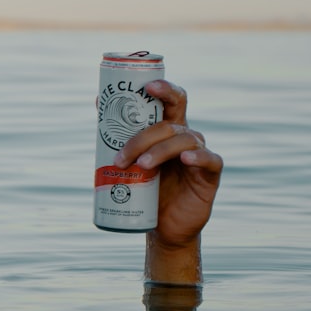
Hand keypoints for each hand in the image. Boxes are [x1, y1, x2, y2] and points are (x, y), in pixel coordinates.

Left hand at [116, 80, 222, 250]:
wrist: (162, 224)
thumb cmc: (145, 187)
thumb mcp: (131, 159)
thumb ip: (119, 133)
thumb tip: (100, 101)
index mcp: (168, 130)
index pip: (172, 101)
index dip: (164, 89)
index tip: (147, 86)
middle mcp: (186, 137)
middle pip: (171, 123)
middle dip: (143, 136)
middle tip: (121, 155)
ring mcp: (199, 154)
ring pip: (183, 140)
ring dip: (158, 151)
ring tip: (140, 166)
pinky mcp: (210, 174)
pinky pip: (209, 159)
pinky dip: (197, 156)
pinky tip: (185, 159)